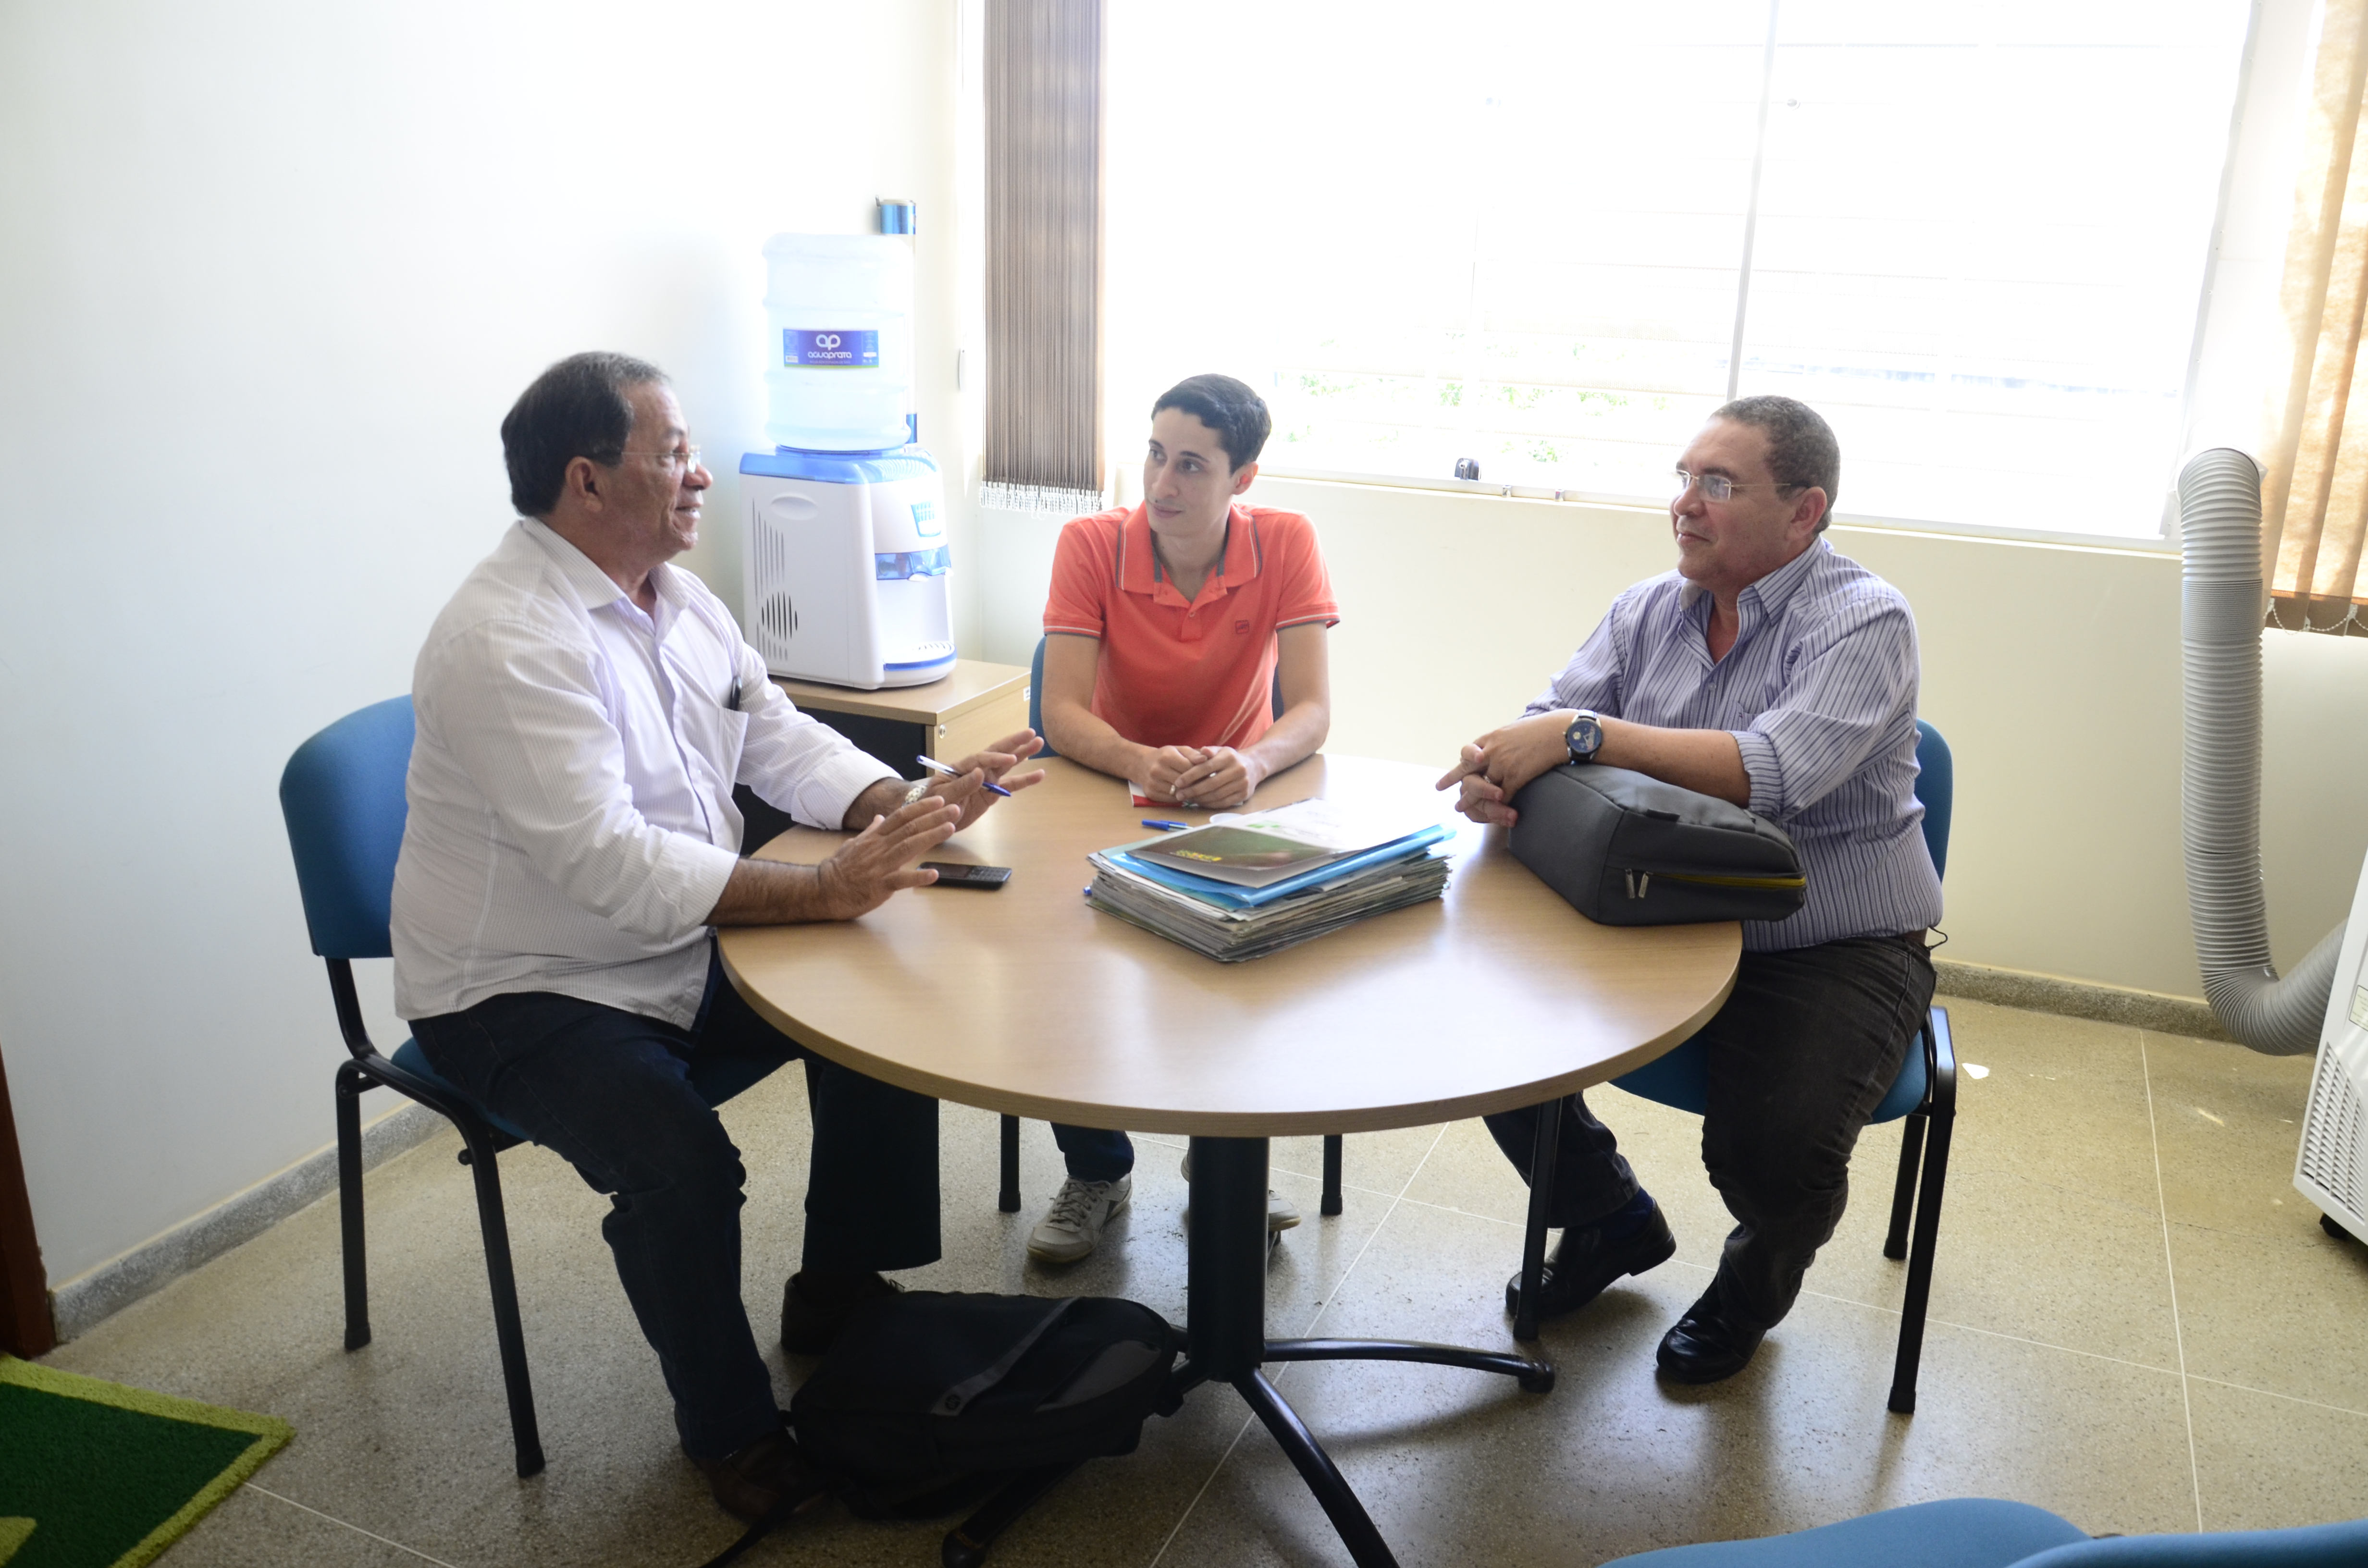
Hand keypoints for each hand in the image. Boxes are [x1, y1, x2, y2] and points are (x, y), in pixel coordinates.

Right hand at [811, 796, 959, 918]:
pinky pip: (900, 880)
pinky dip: (917, 876)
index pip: (901, 816)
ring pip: (908, 847)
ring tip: (950, 828)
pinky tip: (933, 873)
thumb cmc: (840, 868)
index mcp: (875, 837)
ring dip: (931, 837)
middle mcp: (879, 847)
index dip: (921, 807)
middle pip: (910, 828)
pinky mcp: (879, 886)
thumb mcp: (855, 843)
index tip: (939, 800)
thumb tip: (880, 816)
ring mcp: (880, 866)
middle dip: (934, 817)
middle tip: (955, 809)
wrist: (824, 890)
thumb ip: (871, 830)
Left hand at [927, 729, 1048, 829]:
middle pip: (996, 753)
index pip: (980, 759)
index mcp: (960, 767)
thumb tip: (979, 772)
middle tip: (1031, 733)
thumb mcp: (942, 796)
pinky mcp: (992, 793)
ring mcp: (986, 781)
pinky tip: (1039, 775)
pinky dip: (1025, 781)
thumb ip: (961, 785)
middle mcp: (976, 770)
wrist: (933, 820)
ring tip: (1038, 743)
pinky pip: (1010, 785)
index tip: (1010, 759)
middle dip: (1014, 743)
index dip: (995, 758)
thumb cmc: (933, 804)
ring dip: (1022, 754)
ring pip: (1007, 765)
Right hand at [1140, 744, 1210, 802]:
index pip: (1189, 768)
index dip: (1200, 772)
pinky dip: (1179, 797)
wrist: (1141, 764)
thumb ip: (1193, 754)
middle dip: (1196, 783)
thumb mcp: (1179, 750)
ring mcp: (1153, 783)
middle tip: (1206, 784)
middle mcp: (1157, 770)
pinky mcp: (1151, 794)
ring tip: (1196, 789)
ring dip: (1188, 792)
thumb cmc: (1165, 756)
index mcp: (1166, 756)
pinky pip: (1171, 799)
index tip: (1208, 774)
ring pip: (1178, 792)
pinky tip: (1184, 793)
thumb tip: (1206, 759)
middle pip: (1184, 782)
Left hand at [1171, 746, 1262, 808]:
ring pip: (1217, 795)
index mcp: (1229, 757)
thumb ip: (1209, 751)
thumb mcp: (1221, 751)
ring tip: (1188, 799)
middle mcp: (1238, 770)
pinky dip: (1210, 804)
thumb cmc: (1231, 759)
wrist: (1254, 767)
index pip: (1206, 767)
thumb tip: (1201, 751)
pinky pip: (1224, 803)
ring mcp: (1242, 783)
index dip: (1190, 776)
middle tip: (1180, 794)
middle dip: (1193, 790)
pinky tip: (1200, 803)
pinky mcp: (1244, 795)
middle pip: (1211, 783)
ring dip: (1200, 799)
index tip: (1178, 782)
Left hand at [1435, 712, 1573, 825]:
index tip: (1448, 774)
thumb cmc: (1542, 730)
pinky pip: (1502, 796)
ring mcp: (1502, 764)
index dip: (1458, 765)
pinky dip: (1497, 806)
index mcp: (1491, 738)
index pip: (1467, 753)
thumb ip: (1501, 742)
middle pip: (1466, 769)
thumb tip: (1496, 747)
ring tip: (1460, 807)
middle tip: (1440, 788)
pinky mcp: (1516, 776)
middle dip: (1451, 780)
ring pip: (1481, 787)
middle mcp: (1492, 751)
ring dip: (1470, 800)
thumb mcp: (1514, 730)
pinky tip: (1493, 811)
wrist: (1560, 731)